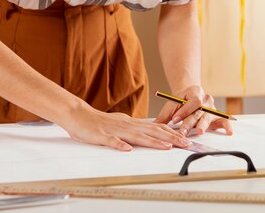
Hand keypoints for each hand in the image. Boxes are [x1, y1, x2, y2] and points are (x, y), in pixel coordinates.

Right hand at [62, 102, 192, 151]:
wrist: (78, 115)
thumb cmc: (99, 122)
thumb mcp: (121, 123)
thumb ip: (135, 128)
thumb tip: (150, 132)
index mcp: (132, 123)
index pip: (156, 127)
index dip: (171, 133)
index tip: (185, 138)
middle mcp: (127, 125)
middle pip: (151, 132)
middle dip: (170, 138)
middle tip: (185, 143)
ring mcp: (115, 130)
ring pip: (136, 136)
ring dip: (152, 142)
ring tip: (166, 147)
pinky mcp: (101, 135)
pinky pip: (111, 141)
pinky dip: (119, 145)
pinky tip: (127, 149)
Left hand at [154, 85, 232, 136]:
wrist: (189, 98)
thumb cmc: (180, 102)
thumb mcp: (171, 105)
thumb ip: (164, 115)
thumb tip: (154, 125)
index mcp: (195, 91)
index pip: (193, 101)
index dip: (184, 110)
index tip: (174, 119)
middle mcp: (206, 99)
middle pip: (199, 111)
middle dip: (190, 122)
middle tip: (183, 131)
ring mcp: (212, 108)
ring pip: (208, 116)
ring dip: (203, 125)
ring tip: (199, 132)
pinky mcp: (217, 117)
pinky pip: (224, 121)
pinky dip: (226, 126)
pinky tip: (228, 132)